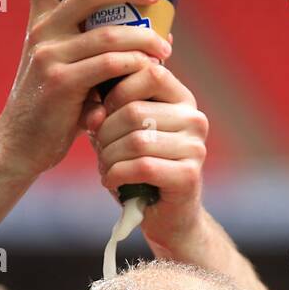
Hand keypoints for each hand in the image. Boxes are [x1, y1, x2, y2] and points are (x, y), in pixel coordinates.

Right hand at [0, 0, 171, 178]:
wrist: (20, 146)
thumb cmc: (52, 109)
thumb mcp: (63, 68)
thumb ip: (92, 47)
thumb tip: (150, 31)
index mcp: (42, 21)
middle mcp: (43, 31)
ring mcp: (51, 55)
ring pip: (110, 33)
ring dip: (145, 39)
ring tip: (164, 50)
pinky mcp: (62, 83)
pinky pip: (110, 64)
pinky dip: (136, 65)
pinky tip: (149, 70)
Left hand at [88, 60, 208, 248]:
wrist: (167, 217)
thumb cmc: (142, 170)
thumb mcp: (125, 133)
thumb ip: (111, 112)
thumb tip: (93, 113)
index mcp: (182, 100)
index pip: (151, 73)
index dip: (118, 90)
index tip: (104, 113)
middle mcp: (195, 119)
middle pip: (135, 111)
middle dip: (106, 132)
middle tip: (99, 149)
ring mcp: (195, 147)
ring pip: (136, 140)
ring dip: (108, 156)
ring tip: (104, 167)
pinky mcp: (188, 175)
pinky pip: (141, 167)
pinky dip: (117, 174)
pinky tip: (110, 180)